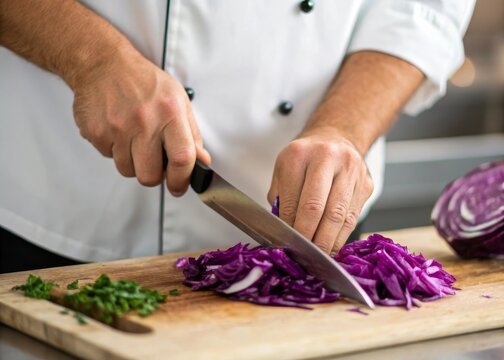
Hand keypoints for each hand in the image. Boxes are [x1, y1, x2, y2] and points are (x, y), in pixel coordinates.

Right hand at [71, 47, 210, 195]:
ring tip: (134, 139)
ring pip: (128, 170)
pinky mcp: (96, 132)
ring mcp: (118, 128)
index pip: (182, 159)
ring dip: (133, 162)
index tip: (179, 186)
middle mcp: (144, 121)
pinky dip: (115, 150)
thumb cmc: (143, 81)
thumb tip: (202, 161)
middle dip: (154, 176)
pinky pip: (109, 158)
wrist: (103, 63)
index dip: (182, 180)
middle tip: (154, 163)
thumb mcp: (178, 100)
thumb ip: (192, 134)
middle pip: (150, 176)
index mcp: (170, 112)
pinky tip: (118, 131)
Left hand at [268, 127, 373, 252]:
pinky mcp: (366, 184)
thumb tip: (283, 230)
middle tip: (302, 255)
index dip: (289, 225)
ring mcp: (351, 170)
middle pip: (317, 207)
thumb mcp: (283, 169)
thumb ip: (279, 197)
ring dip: (326, 241)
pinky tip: (331, 246)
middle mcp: (327, 158)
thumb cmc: (305, 158)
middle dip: (308, 236)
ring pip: (339, 216)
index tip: (286, 242)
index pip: (292, 199)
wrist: (336, 137)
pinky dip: (340, 236)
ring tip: (317, 256)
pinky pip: (353, 217)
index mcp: (299, 154)